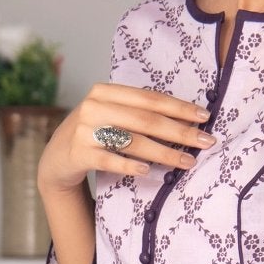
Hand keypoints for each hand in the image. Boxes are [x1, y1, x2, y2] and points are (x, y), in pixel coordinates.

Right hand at [38, 83, 214, 194]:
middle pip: (145, 120)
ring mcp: (84, 130)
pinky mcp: (78, 153)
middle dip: (180, 131)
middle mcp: (93, 106)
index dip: (179, 107)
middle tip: (206, 142)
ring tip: (187, 161)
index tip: (205, 117)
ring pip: (132, 141)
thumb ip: (138, 113)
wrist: (56, 158)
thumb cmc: (93, 134)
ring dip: (164, 152)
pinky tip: (147, 171)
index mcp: (105, 91)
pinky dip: (129, 165)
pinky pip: (109, 160)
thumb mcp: (111, 115)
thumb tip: (187, 120)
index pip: (149, 98)